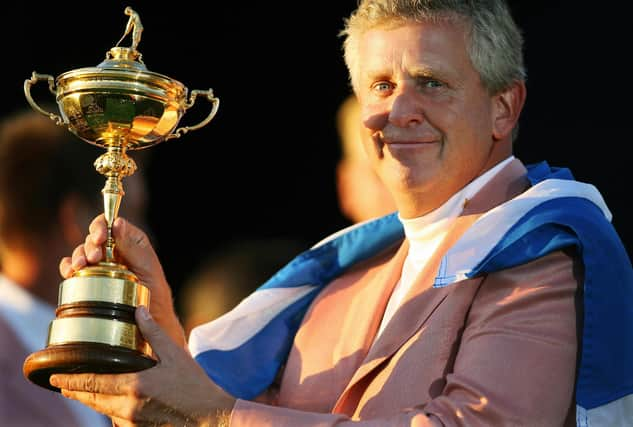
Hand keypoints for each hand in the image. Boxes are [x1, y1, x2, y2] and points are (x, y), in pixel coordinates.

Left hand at [50, 306, 234, 426]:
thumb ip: (154, 333)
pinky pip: (118, 421)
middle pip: (92, 400)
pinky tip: (115, 405)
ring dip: (95, 401)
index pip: (92, 384)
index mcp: (134, 386)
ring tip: (87, 392)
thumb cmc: (195, 386)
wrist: (211, 418)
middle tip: (64, 385)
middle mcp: (128, 408)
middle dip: (77, 392)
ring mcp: (133, 423)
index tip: (55, 378)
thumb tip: (139, 310)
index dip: (70, 381)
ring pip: (104, 411)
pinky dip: (112, 411)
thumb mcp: (176, 355)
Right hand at [59, 214, 184, 346]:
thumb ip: (134, 248)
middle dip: (89, 245)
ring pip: (81, 253)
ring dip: (77, 256)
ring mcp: (99, 266)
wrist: (149, 324)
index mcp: (130, 243)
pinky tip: (69, 273)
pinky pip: (73, 270)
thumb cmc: (155, 294)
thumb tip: (117, 222)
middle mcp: (113, 252)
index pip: (110, 225)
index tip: (100, 238)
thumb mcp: (148, 269)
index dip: (101, 226)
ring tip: (80, 266)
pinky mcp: (89, 281)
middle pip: (92, 238)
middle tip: (94, 257)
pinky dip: (67, 268)